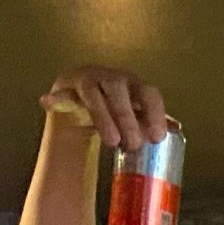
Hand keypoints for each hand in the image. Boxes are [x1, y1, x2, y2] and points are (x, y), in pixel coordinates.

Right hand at [41, 65, 168, 151]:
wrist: (81, 102)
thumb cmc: (115, 112)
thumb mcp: (135, 118)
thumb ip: (150, 123)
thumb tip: (177, 129)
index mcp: (134, 86)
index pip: (149, 93)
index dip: (154, 113)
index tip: (156, 138)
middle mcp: (113, 79)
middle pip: (120, 91)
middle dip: (127, 118)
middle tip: (132, 145)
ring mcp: (89, 80)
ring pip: (94, 93)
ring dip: (103, 117)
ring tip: (111, 141)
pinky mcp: (67, 87)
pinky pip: (61, 94)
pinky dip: (54, 99)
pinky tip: (46, 102)